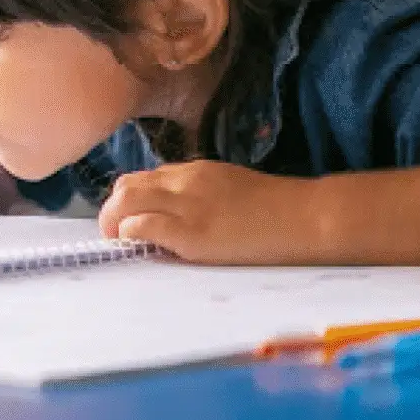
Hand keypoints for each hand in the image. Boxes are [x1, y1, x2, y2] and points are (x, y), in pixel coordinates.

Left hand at [97, 160, 323, 264]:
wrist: (306, 218)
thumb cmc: (276, 210)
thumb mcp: (230, 188)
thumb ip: (199, 195)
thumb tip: (175, 215)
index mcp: (195, 171)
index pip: (144, 178)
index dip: (131, 202)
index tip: (130, 221)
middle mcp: (184, 181)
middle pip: (126, 186)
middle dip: (112, 211)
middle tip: (117, 235)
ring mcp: (187, 205)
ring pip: (125, 201)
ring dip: (113, 223)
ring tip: (121, 244)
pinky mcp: (191, 232)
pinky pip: (143, 226)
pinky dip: (131, 235)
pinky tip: (140, 248)